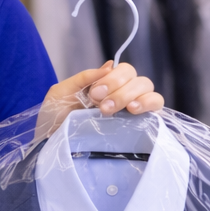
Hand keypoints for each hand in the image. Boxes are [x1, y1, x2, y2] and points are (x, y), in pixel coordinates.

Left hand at [36, 61, 163, 138]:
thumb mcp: (61, 93)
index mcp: (106, 85)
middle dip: (119, 89)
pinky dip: (148, 103)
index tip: (94, 94)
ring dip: (131, 95)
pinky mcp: (140, 124)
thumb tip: (109, 65)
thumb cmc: (55, 120)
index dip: (112, 78)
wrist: (53, 145)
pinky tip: (133, 110)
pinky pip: (156, 106)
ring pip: (148, 89)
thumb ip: (84, 77)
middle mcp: (122, 94)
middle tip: (100, 105)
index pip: (124, 70)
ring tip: (112, 110)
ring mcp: (132, 109)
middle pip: (137, 78)